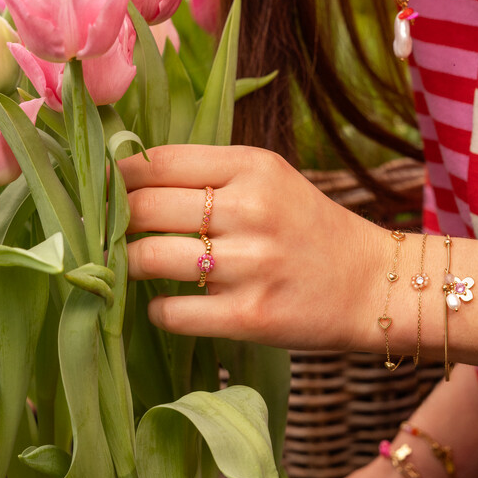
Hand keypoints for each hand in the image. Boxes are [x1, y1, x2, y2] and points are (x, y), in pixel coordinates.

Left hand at [120, 143, 382, 347]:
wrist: (373, 286)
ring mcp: (250, 265)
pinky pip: (170, 312)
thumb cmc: (309, 229)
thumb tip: (127, 177)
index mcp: (253, 167)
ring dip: (128, 265)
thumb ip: (209, 174)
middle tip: (109, 233)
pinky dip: (158, 310)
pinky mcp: (249, 316)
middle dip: (115, 222)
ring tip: (135, 267)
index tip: (103, 189)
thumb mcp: (270, 180)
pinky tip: (169, 304)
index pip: (158, 160)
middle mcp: (251, 210)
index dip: (118, 176)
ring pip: (147, 259)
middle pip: (143, 208)